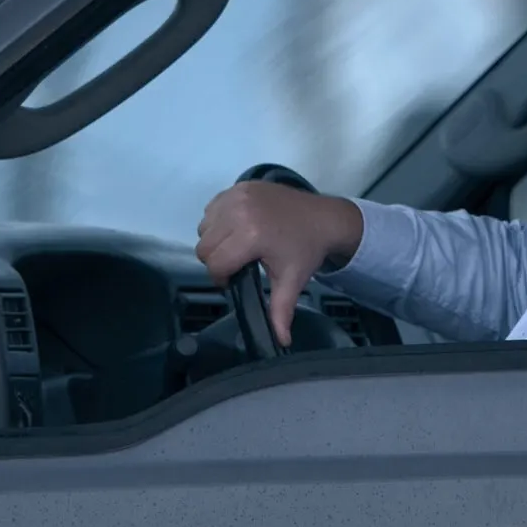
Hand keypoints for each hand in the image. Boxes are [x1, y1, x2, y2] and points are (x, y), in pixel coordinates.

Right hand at [195, 181, 362, 346]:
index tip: (235, 279)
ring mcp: (237, 195)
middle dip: (216, 260)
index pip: (215, 263)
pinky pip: (211, 208)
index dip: (222, 277)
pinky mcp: (238, 186)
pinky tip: (237, 228)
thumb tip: (282, 341)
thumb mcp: (292, 281)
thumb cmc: (305, 250)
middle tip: (237, 263)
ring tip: (237, 245)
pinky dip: (218, 220)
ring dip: (215, 239)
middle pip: (204, 246)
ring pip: (204, 226)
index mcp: (251, 236)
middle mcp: (239, 212)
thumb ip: (280, 311)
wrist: (323, 217)